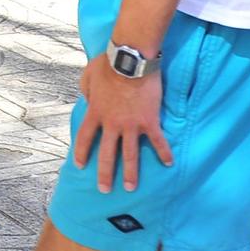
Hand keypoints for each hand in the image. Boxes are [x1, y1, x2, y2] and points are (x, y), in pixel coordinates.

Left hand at [72, 55, 174, 193]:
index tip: (80, 165)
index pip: (84, 137)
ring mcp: (131, 125)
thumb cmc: (108, 63)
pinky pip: (157, 141)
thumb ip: (86, 90)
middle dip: (105, 174)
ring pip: (130, 155)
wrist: (131, 60)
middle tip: (104, 189)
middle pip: (106, 154)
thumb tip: (87, 98)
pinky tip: (169, 163)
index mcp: (95, 112)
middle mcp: (111, 123)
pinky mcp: (149, 122)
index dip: (81, 152)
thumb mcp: (88, 76)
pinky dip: (164, 152)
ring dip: (130, 173)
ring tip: (130, 187)